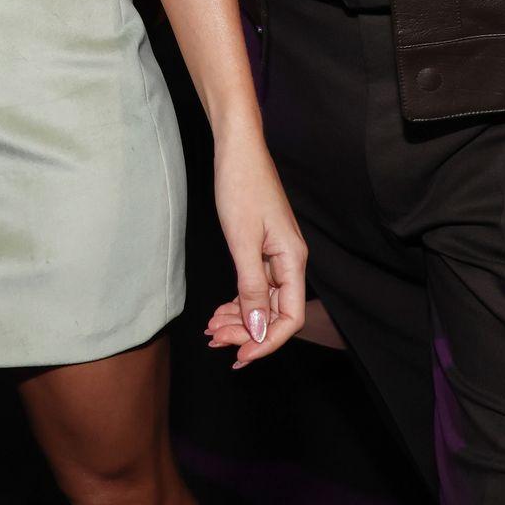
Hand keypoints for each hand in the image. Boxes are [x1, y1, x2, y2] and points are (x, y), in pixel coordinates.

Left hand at [206, 129, 306, 368]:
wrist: (237, 149)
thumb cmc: (241, 186)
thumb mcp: (242, 241)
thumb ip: (251, 288)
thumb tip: (259, 329)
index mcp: (292, 260)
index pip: (290, 317)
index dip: (268, 342)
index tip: (241, 355)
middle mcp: (289, 261)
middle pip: (275, 313)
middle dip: (247, 332)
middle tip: (215, 341)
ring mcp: (275, 255)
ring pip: (263, 301)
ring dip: (239, 320)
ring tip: (212, 330)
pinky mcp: (261, 248)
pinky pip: (255, 285)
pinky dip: (238, 301)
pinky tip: (220, 311)